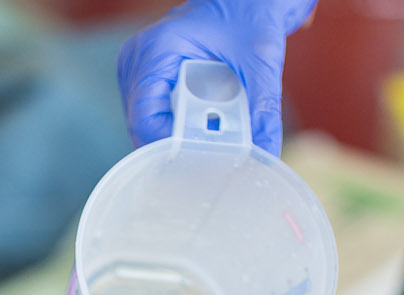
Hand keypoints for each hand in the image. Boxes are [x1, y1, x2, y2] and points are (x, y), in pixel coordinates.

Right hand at [117, 0, 316, 154]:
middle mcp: (138, 60)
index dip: (167, 146)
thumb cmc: (250, 14)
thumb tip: (265, 156)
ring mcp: (139, 70)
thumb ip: (263, 109)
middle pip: (143, 126)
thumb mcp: (260, 62)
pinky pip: (156, 116)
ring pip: (147, 125)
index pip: (144, 116)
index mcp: (156, 49)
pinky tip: (201, 136)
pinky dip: (178, 129)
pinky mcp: (149, 79)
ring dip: (177, 140)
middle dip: (175, 148)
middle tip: (207, 169)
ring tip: (207, 152)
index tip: (197, 164)